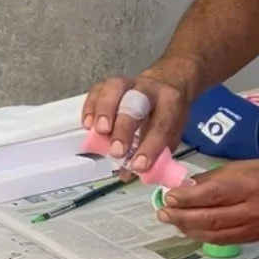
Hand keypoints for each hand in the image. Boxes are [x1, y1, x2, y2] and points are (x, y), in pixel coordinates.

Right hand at [82, 61, 197, 170]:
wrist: (169, 83)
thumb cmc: (168, 114)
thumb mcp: (171, 134)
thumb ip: (154, 154)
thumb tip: (128, 175)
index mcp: (171, 102)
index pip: (161, 123)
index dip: (150, 146)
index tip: (139, 166)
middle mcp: (150, 88)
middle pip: (135, 104)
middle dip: (124, 129)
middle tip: (116, 152)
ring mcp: (129, 83)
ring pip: (114, 89)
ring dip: (104, 112)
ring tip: (99, 133)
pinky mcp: (111, 83)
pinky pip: (98, 89)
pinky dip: (90, 107)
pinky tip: (88, 125)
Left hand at [159, 160, 258, 243]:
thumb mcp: (242, 166)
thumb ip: (213, 178)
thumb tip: (185, 187)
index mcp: (251, 185)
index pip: (213, 194)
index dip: (188, 197)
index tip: (168, 195)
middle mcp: (252, 210)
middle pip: (210, 218)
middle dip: (182, 216)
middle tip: (163, 212)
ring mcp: (252, 228)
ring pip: (213, 233)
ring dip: (187, 228)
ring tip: (171, 220)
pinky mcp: (251, 239)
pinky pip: (221, 240)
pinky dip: (201, 235)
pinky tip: (189, 228)